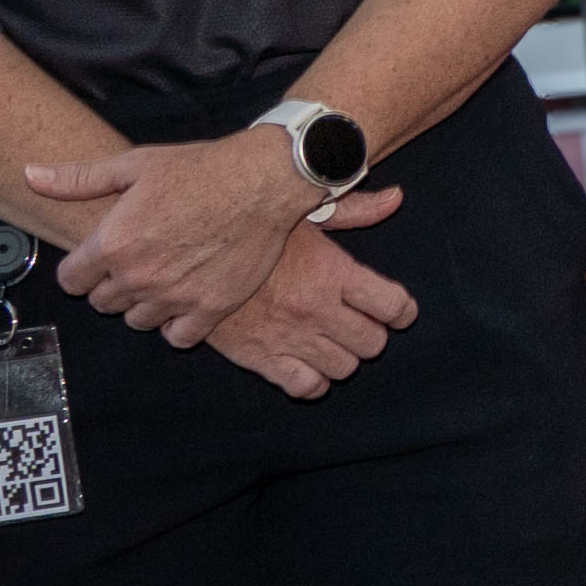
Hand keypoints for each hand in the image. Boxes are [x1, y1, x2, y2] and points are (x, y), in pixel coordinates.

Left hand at [33, 131, 391, 347]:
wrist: (262, 182)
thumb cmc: (199, 170)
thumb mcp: (134, 165)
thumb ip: (78, 179)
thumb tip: (30, 175)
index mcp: (112, 243)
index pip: (71, 281)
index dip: (81, 270)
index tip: (98, 260)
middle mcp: (138, 276)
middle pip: (103, 303)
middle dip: (112, 285)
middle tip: (137, 263)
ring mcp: (175, 296)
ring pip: (137, 321)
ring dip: (144, 305)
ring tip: (163, 280)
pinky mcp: (210, 308)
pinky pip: (178, 337)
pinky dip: (177, 324)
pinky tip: (185, 301)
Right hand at [198, 220, 420, 397]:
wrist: (184, 250)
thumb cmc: (248, 227)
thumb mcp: (303, 212)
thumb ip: (354, 210)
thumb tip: (396, 198)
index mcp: (332, 272)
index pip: (393, 305)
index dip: (401, 310)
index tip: (396, 310)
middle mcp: (316, 309)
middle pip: (373, 342)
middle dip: (371, 333)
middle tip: (357, 323)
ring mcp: (289, 337)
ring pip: (345, 369)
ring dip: (344, 356)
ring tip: (331, 340)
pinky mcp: (259, 357)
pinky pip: (306, 387)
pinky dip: (313, 381)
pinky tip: (306, 363)